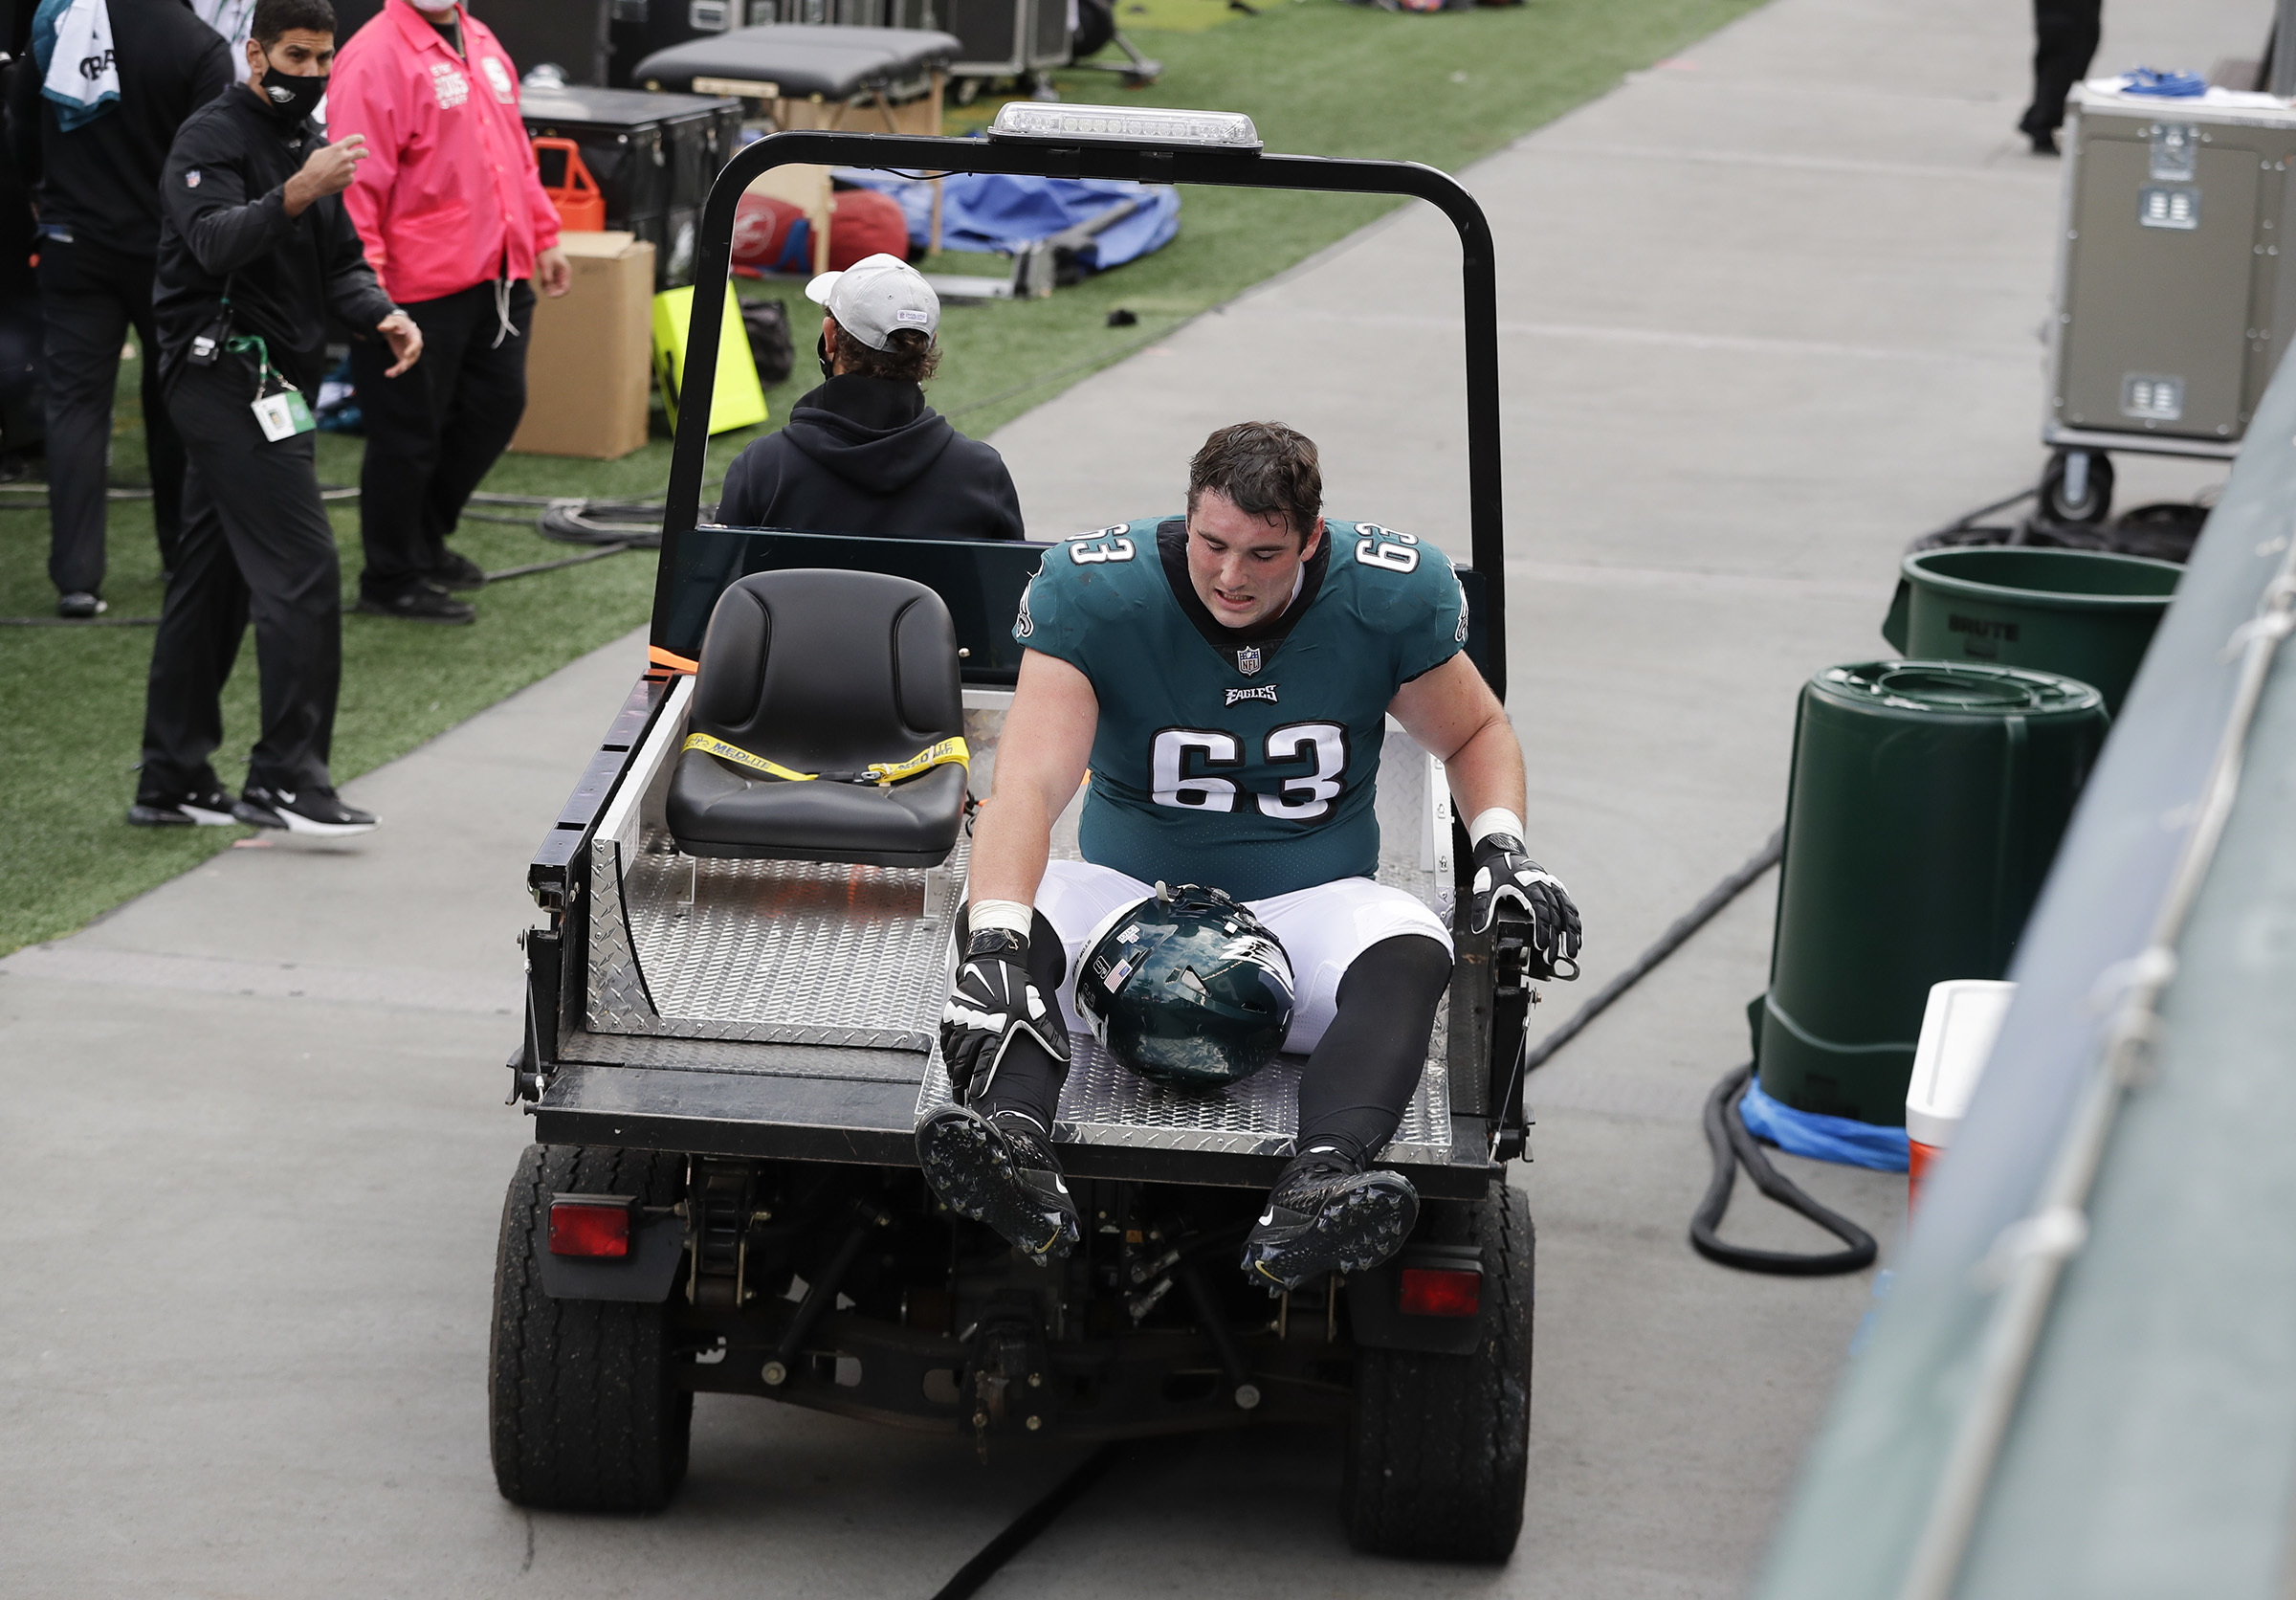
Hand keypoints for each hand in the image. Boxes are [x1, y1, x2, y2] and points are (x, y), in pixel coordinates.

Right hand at [282, 134, 365, 215]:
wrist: (311, 182)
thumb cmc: (313, 166)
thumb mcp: (320, 152)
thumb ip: (333, 150)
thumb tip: (338, 151)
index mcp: (338, 148)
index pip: (353, 140)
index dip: (359, 138)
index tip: (361, 139)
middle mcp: (345, 157)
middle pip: (362, 152)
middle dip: (364, 152)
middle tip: (365, 153)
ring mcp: (348, 169)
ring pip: (353, 166)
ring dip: (347, 167)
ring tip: (335, 171)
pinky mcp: (349, 179)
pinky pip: (350, 176)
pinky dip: (345, 177)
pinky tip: (335, 178)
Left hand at [376, 310, 421, 376]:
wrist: (396, 327)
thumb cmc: (396, 322)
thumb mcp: (391, 320)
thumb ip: (387, 324)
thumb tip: (380, 328)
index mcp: (414, 335)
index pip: (416, 343)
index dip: (412, 349)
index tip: (406, 354)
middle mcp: (415, 346)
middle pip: (414, 356)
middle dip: (407, 363)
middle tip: (401, 368)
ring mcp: (410, 353)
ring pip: (407, 363)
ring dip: (399, 369)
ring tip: (389, 374)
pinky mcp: (403, 358)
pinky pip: (401, 366)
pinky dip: (395, 371)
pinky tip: (387, 374)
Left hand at [535, 245, 570, 297]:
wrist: (543, 242)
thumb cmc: (546, 253)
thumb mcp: (545, 266)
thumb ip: (547, 278)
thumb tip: (547, 288)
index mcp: (565, 272)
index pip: (565, 288)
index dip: (558, 294)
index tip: (549, 295)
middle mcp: (564, 274)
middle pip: (561, 288)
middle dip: (553, 291)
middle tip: (545, 291)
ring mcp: (559, 273)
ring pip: (556, 285)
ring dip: (550, 288)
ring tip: (542, 285)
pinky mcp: (553, 271)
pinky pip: (551, 281)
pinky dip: (547, 284)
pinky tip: (542, 282)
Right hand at [939, 930, 1067, 1101]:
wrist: (994, 960)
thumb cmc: (1014, 985)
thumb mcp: (1034, 1012)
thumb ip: (1047, 1037)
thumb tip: (1063, 1054)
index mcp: (995, 1032)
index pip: (984, 1065)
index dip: (979, 1083)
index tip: (976, 1096)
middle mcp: (975, 1029)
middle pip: (963, 1064)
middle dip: (961, 1084)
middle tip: (961, 1098)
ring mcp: (961, 1022)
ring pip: (952, 1054)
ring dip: (953, 1071)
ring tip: (954, 1084)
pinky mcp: (952, 1014)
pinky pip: (945, 1039)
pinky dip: (946, 1053)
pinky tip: (948, 1060)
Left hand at [1470, 834, 1581, 977]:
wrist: (1504, 852)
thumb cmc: (1495, 870)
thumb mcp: (1485, 887)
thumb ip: (1482, 908)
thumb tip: (1479, 928)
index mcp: (1528, 884)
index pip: (1540, 909)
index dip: (1542, 928)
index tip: (1542, 945)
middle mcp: (1544, 885)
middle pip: (1555, 914)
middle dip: (1555, 938)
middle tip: (1552, 957)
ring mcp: (1552, 887)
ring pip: (1567, 911)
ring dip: (1571, 932)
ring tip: (1572, 952)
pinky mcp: (1555, 890)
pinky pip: (1569, 907)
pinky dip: (1574, 922)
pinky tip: (1576, 937)